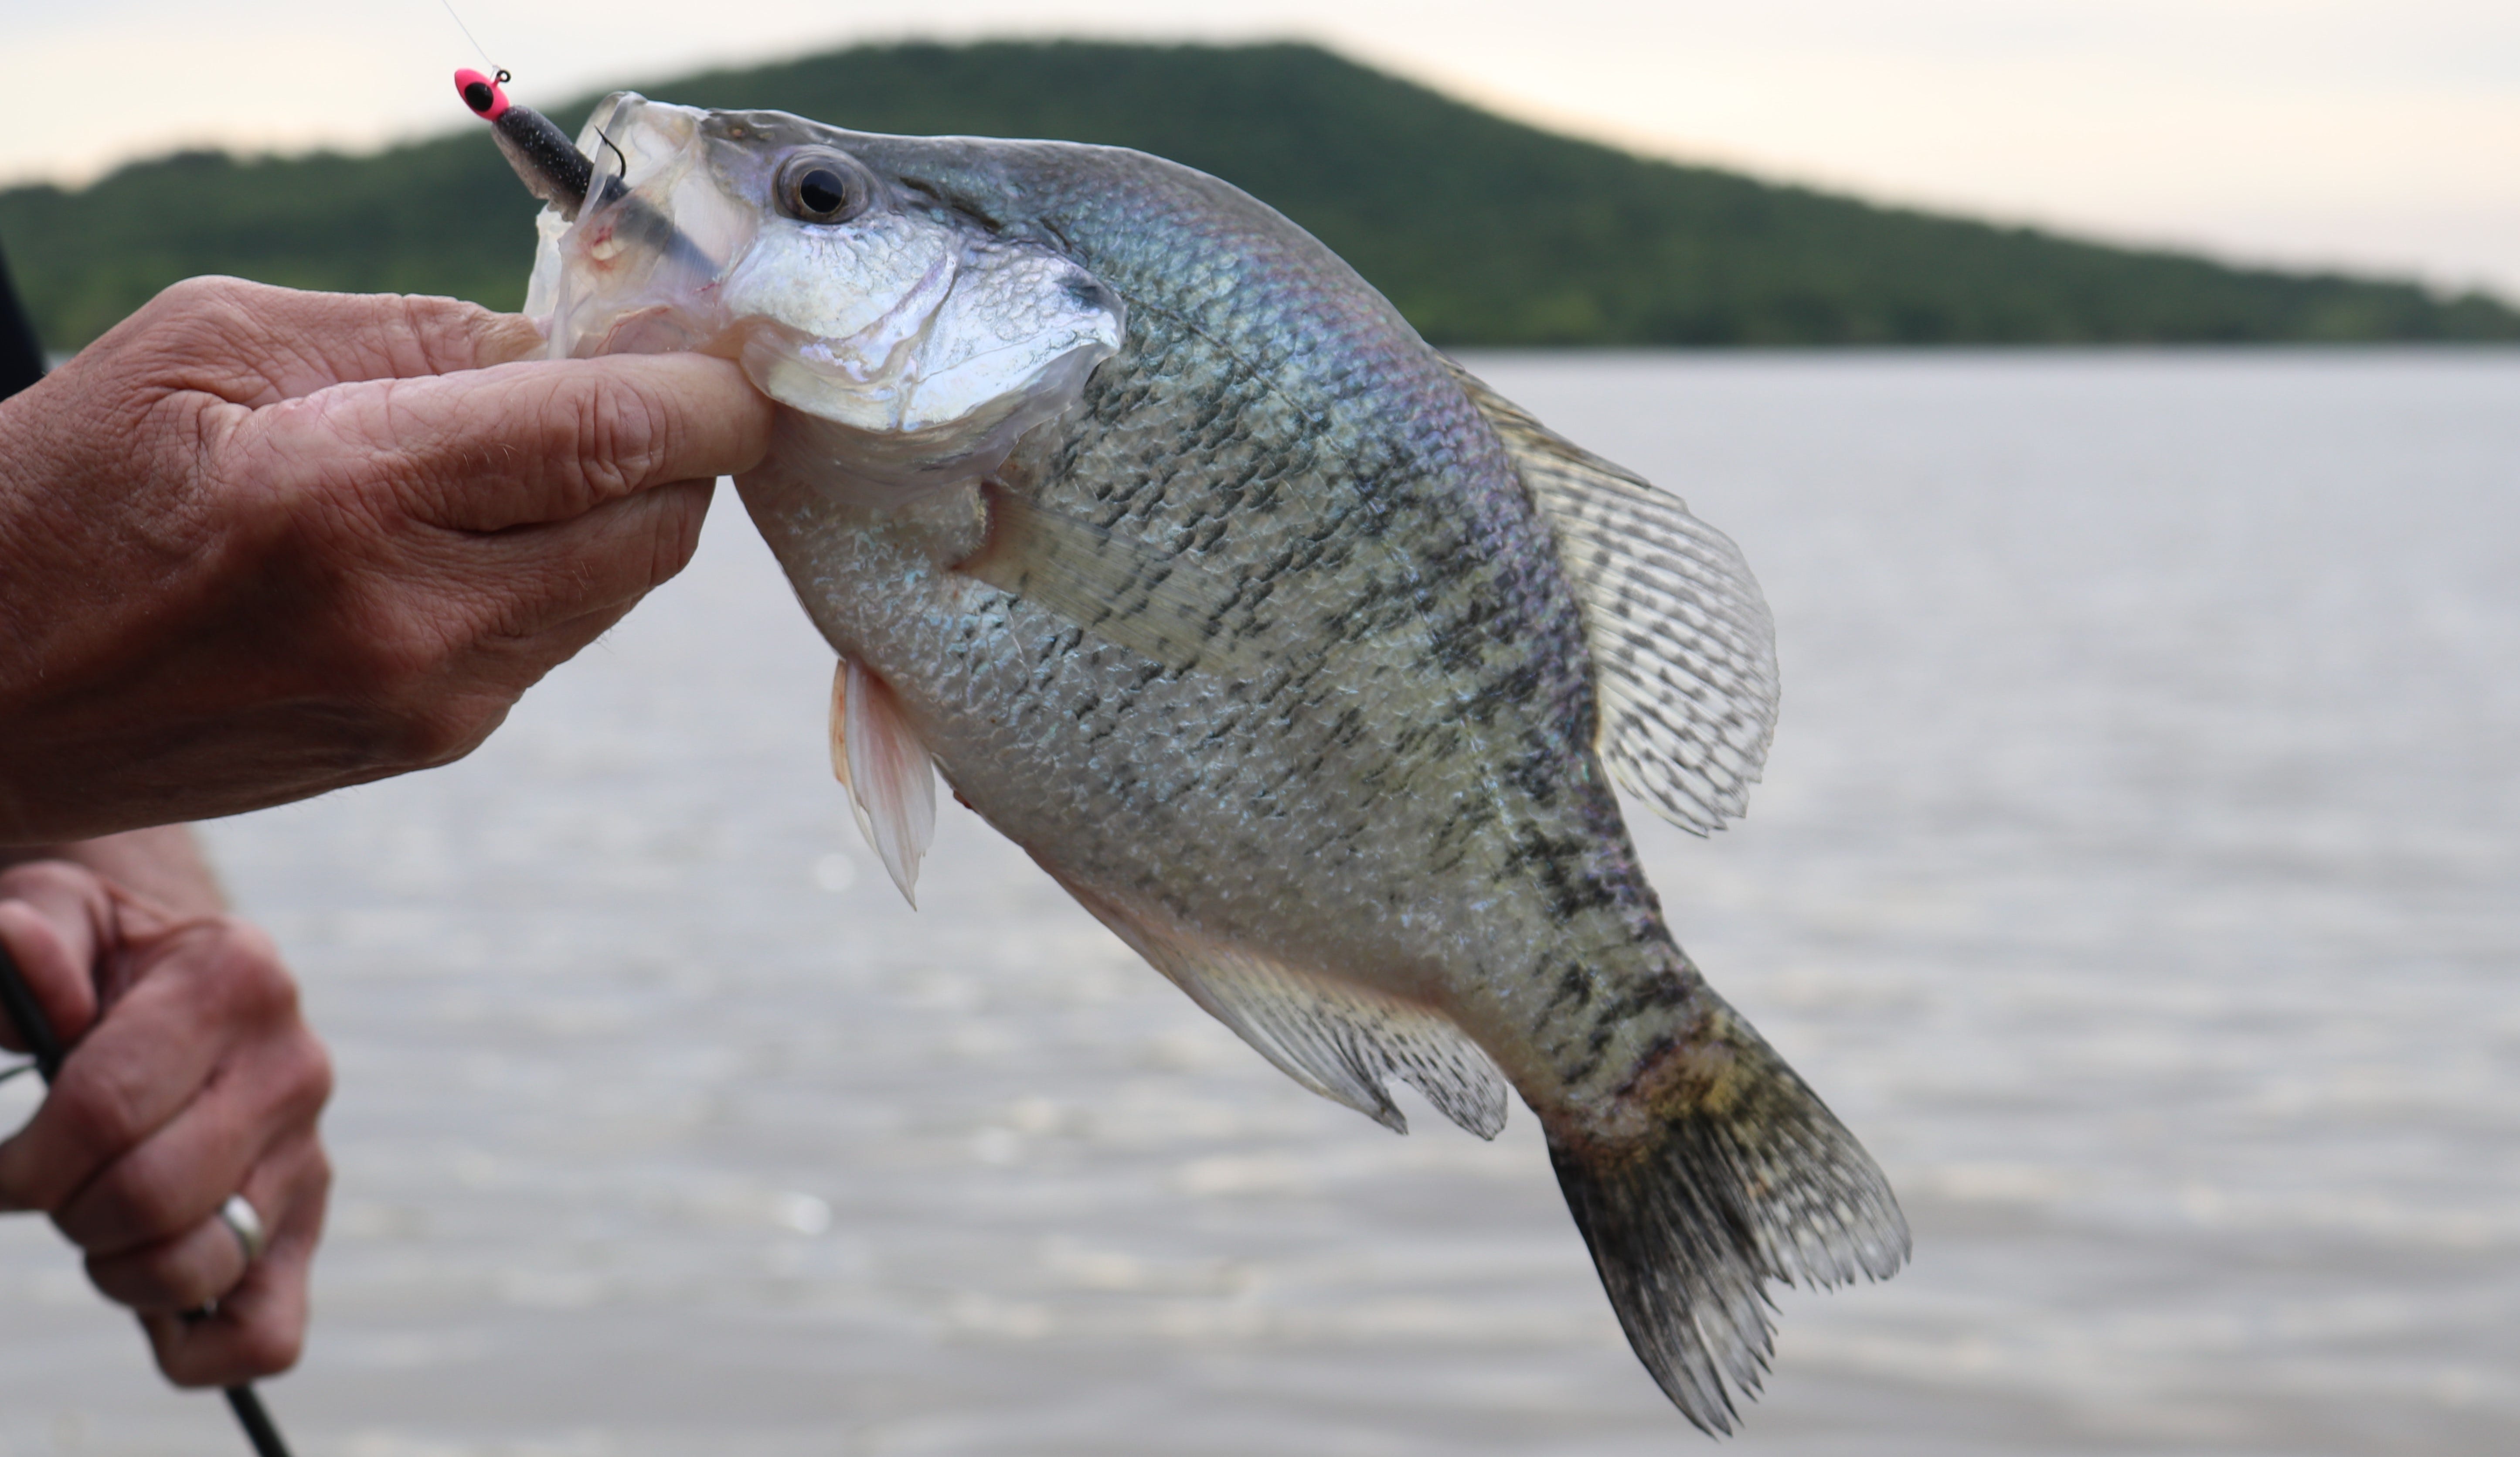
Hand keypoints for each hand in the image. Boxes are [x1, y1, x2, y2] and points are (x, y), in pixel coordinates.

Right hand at [0, 277, 773, 842]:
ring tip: (543, 438)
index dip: (707, 390)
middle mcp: (418, 624)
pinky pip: (559, 629)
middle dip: (677, 441)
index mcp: (350, 503)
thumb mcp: (207, 347)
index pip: (618, 440)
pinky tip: (483, 519)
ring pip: (624, 581)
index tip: (727, 350)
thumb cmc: (57, 496)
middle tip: (637, 373)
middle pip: (658, 521)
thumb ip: (414, 336)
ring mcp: (436, 703)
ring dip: (621, 501)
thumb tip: (568, 340)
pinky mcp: (434, 742)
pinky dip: (561, 560)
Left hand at [0, 857, 332, 1385]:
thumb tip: (29, 968)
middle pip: (149, 1195)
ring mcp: (311, 1150)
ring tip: (102, 1222)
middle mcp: (295, 1065)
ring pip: (198, 1265)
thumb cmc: (102, 954)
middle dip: (65, 1211)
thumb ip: (35, 929)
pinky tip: (155, 1308)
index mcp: (237, 979)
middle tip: (48, 1188)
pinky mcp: (310, 1222)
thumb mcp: (61, 910)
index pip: (107, 1110)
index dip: (24, 1163)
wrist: (189, 978)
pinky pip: (268, 1331)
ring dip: (114, 1269)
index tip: (3, 1169)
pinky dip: (199, 1348)